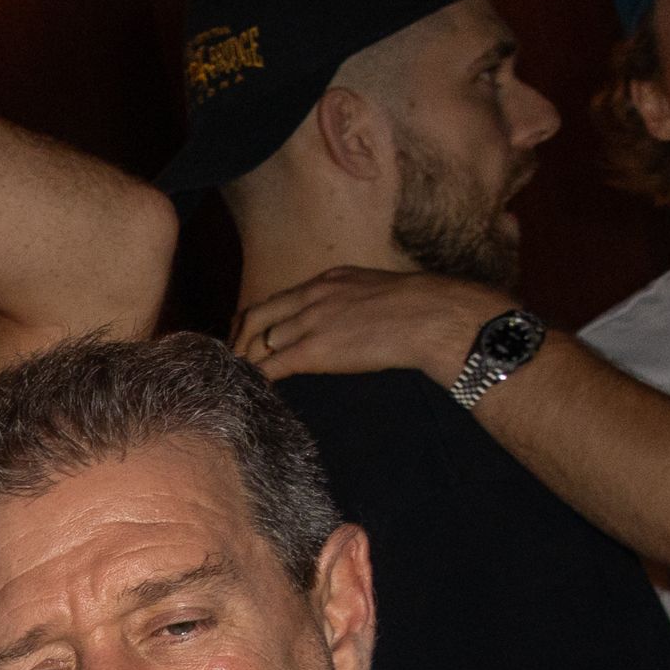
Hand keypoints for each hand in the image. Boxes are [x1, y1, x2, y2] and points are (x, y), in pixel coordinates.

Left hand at [236, 267, 518, 384]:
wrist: (434, 316)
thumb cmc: (423, 308)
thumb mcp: (381, 292)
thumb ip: (358, 304)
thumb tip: (358, 323)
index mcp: (330, 279)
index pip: (282, 298)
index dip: (263, 320)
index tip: (254, 338)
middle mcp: (313, 295)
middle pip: (257, 315)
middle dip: (240, 339)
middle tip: (235, 361)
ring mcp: (310, 321)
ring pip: (259, 341)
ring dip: (247, 362)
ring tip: (241, 381)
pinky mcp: (312, 350)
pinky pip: (270, 366)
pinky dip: (256, 378)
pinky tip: (252, 391)